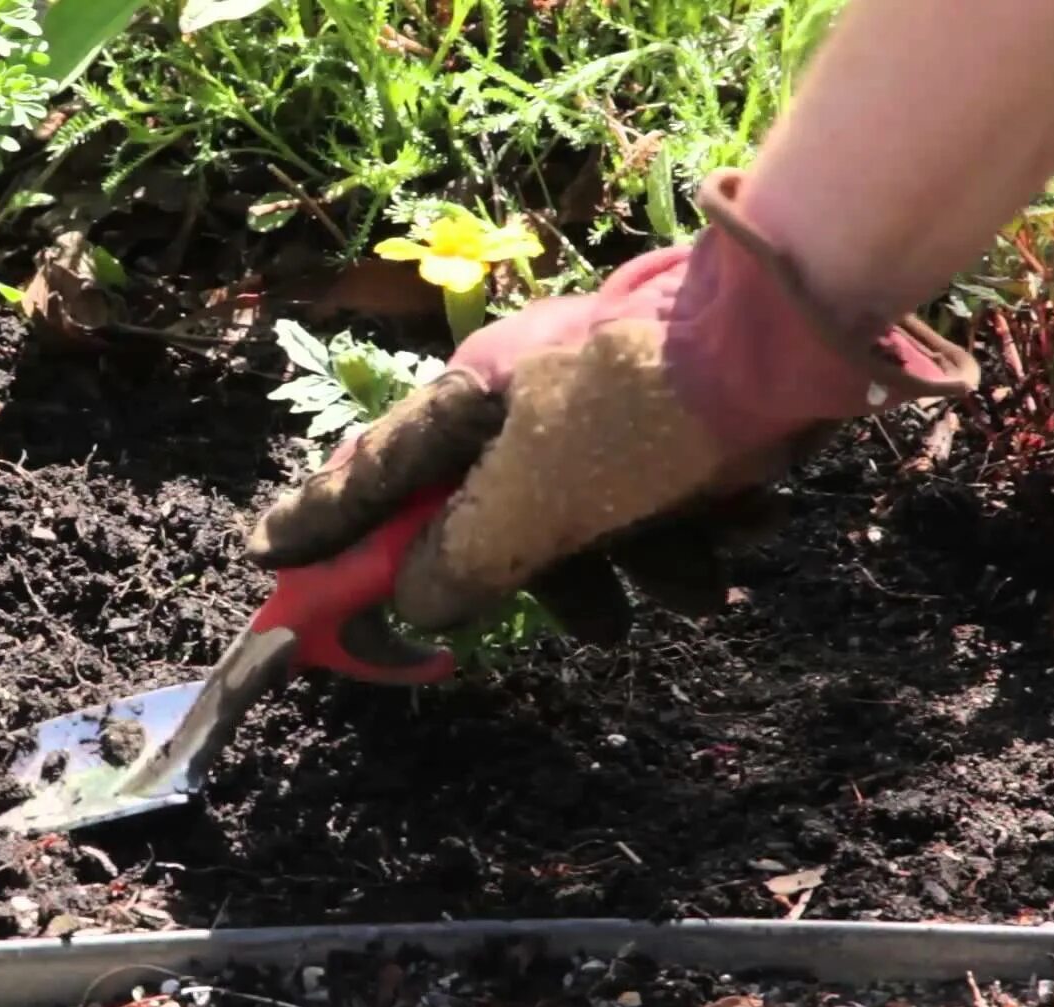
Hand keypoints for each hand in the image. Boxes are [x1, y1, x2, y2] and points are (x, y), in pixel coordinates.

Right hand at [245, 169, 980, 641]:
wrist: (788, 332)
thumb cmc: (641, 407)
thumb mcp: (536, 493)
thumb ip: (462, 555)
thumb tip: (414, 601)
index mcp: (468, 404)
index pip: (370, 476)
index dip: (318, 523)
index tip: (265, 559)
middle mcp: (522, 411)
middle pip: (486, 521)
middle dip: (555, 580)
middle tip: (595, 626)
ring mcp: (594, 421)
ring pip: (583, 528)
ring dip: (646, 567)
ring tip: (698, 582)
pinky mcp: (660, 435)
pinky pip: (648, 512)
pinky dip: (691, 535)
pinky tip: (740, 533)